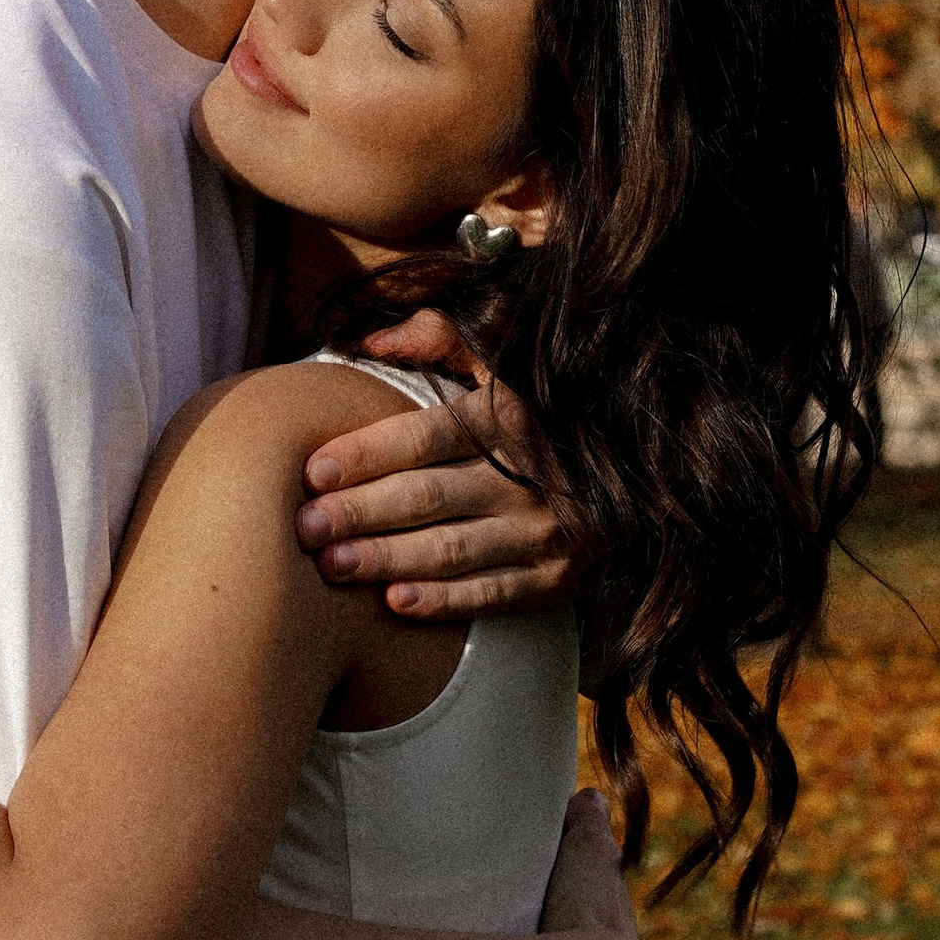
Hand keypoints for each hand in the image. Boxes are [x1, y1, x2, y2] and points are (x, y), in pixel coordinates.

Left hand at [294, 312, 573, 618]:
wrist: (635, 472)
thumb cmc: (540, 411)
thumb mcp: (503, 361)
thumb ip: (440, 337)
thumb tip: (373, 341)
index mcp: (513, 417)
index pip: (426, 436)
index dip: (366, 454)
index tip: (312, 471)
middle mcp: (532, 476)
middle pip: (427, 497)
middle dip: (359, 512)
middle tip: (304, 527)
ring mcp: (548, 531)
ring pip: (450, 550)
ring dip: (385, 559)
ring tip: (330, 565)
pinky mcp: (559, 579)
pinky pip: (492, 595)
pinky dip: (442, 601)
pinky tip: (393, 602)